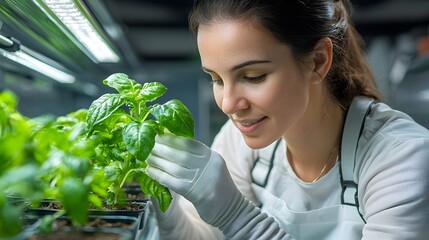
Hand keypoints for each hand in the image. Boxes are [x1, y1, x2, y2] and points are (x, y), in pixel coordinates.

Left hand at [146, 133, 287, 238]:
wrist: (231, 209)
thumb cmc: (218, 186)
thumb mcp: (212, 166)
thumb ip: (197, 157)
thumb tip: (172, 144)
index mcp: (211, 156)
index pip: (189, 142)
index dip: (172, 138)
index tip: (159, 134)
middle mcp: (207, 165)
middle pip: (179, 152)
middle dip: (161, 147)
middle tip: (148, 143)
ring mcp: (201, 179)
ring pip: (173, 166)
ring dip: (157, 160)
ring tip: (146, 156)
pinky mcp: (193, 193)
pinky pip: (171, 181)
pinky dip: (158, 175)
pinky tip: (149, 171)